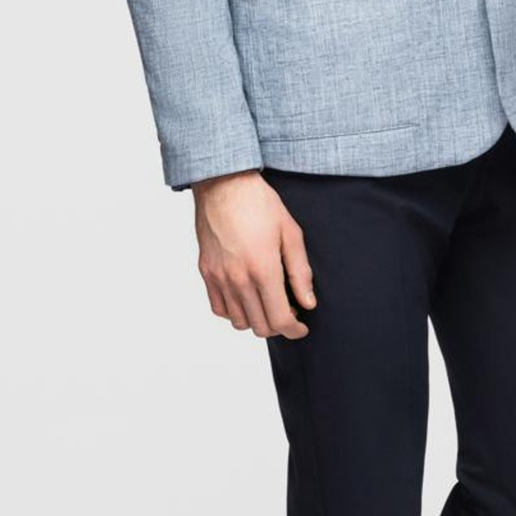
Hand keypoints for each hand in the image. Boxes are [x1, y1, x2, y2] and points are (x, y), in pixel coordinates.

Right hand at [193, 171, 316, 338]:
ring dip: (257, 320)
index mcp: (263, 270)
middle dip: (279, 326)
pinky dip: (234, 312)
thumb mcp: (291, 233)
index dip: (295, 330)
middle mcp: (239, 279)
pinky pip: (219, 308)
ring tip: (268, 304)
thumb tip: (308, 302)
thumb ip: (300, 272)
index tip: (302, 328)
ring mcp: (219, 278)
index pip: (280, 319)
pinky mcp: (207, 272)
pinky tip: (246, 298)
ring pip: (239, 322)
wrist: (224, 185)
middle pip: (261, 326)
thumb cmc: (260, 204)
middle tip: (289, 312)